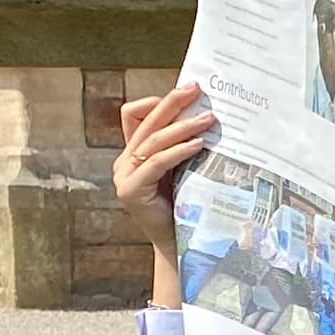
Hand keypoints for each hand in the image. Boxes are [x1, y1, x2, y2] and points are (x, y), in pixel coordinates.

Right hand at [115, 80, 213, 304]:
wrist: (182, 245)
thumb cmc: (188, 206)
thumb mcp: (185, 170)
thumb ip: (186, 147)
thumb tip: (211, 115)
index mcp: (134, 153)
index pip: (135, 116)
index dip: (156, 102)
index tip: (186, 91)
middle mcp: (124, 162)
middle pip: (145, 122)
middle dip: (172, 103)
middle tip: (196, 88)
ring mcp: (124, 176)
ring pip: (152, 141)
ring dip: (182, 126)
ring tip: (209, 119)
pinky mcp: (130, 191)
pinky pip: (156, 163)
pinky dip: (178, 151)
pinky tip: (199, 144)